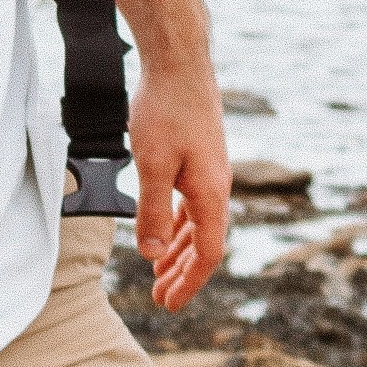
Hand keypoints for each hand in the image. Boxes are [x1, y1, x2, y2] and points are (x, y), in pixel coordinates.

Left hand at [128, 58, 232, 318]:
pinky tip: (162, 231)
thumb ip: (151, 210)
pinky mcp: (198, 158)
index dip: (189, 282)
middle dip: (182, 273)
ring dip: (177, 250)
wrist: (179, 61)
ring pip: (197, 224)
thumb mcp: (152, 164)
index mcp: (212, 193)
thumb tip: (150, 254)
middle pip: (204, 243)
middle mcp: (217, 187)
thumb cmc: (165, 108)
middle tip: (160, 298)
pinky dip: (176, 223)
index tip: (168, 304)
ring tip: (158, 273)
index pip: (208, 254)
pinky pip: (191, 203)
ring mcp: (209, 172)